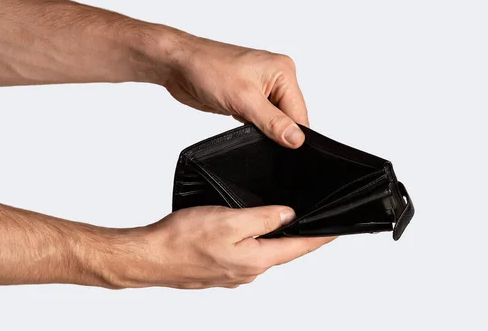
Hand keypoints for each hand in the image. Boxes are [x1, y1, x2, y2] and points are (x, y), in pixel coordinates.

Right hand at [103, 206, 334, 288]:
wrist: (149, 257)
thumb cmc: (183, 239)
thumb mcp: (231, 221)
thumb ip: (264, 218)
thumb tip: (289, 215)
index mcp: (257, 260)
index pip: (300, 248)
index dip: (321, 237)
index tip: (338, 229)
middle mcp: (249, 272)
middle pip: (284, 251)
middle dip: (300, 237)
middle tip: (313, 220)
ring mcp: (234, 274)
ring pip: (264, 252)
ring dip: (275, 238)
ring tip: (284, 221)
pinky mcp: (220, 270)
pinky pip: (246, 254)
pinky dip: (254, 242)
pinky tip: (249, 231)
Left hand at [162, 33, 308, 147]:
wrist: (178, 66)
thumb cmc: (207, 68)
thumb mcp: (244, 99)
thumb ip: (273, 121)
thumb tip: (296, 139)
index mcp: (283, 71)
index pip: (300, 113)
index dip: (293, 134)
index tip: (285, 150)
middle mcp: (276, 78)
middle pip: (289, 118)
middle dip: (276, 130)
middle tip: (257, 131)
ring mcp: (261, 89)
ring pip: (274, 121)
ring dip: (262, 128)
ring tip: (244, 120)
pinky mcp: (248, 99)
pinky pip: (260, 120)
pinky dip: (252, 126)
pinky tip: (239, 121)